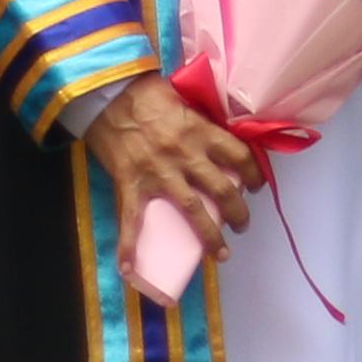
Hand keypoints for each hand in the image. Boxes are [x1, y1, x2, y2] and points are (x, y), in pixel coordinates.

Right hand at [81, 74, 255, 269]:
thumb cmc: (145, 92)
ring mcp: (158, 173)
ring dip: (209, 235)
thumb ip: (202, 115)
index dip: (254, 174)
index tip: (257, 185)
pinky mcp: (130, 184)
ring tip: (221, 253)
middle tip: (243, 224)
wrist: (104, 95)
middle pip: (222, 189)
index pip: (239, 156)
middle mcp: (186, 155)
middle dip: (239, 212)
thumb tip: (223, 124)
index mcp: (201, 131)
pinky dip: (129, 246)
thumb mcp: (184, 97)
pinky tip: (129, 269)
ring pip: (193, 210)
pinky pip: (131, 220)